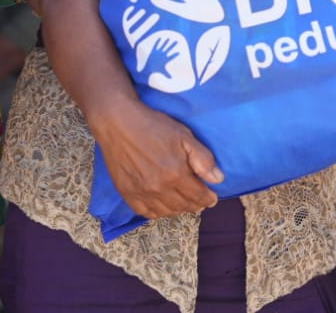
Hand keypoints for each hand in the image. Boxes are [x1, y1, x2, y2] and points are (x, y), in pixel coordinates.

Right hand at [89, 98, 223, 220]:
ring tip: (183, 203)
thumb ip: (203, 158)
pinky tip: (163, 205)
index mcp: (176, 174)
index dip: (208, 198)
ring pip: (167, 211)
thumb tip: (218, 179)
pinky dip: (158, 212)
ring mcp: (142, 193)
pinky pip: (146, 213)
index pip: (199, 196)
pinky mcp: (127, 194)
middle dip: (195, 204)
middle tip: (200, 200)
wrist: (117, 122)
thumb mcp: (183, 135)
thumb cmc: (152, 125)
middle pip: (184, 206)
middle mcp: (159, 188)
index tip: (212, 197)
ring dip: (179, 209)